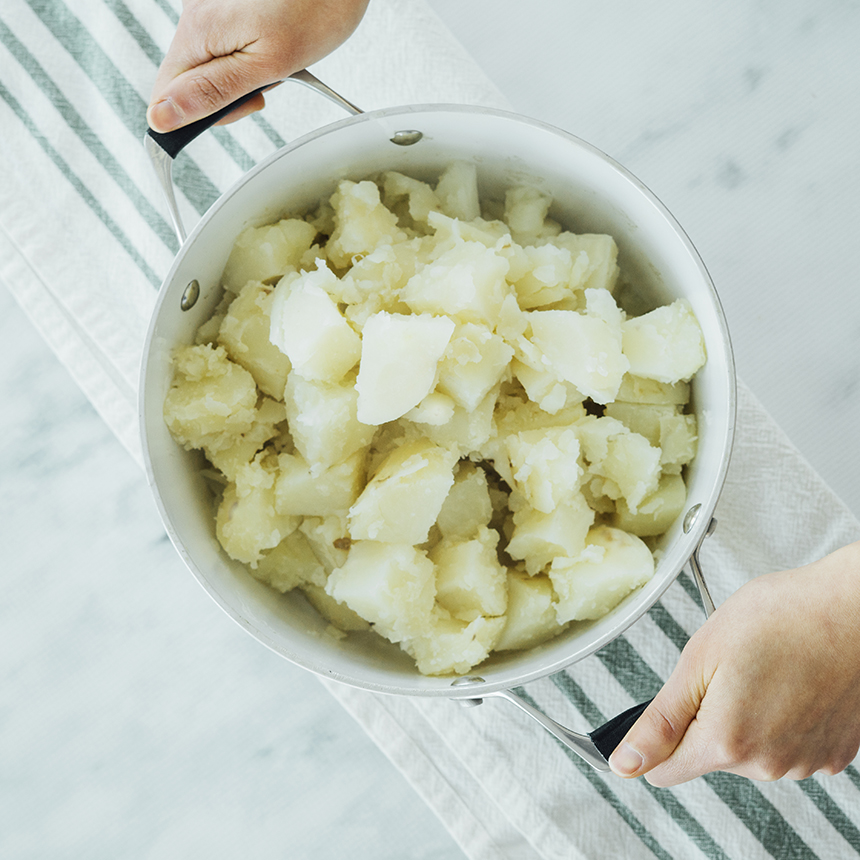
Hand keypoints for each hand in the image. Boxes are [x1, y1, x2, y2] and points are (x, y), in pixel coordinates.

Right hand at [147, 0, 369, 131]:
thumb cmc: (318, 10)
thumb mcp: (268, 65)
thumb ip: (213, 93)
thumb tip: (162, 117)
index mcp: (199, 30)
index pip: (166, 95)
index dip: (197, 115)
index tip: (236, 107)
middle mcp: (195, 12)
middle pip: (190, 79)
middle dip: (228, 93)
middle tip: (266, 81)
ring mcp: (209, 4)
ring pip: (211, 63)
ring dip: (242, 73)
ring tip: (277, 58)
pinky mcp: (225, 3)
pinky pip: (225, 42)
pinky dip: (249, 52)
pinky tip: (273, 42)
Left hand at [609, 541, 859, 784]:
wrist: (856, 609)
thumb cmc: (784, 617)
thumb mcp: (700, 658)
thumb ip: (660, 720)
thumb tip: (625, 761)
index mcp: (727, 741)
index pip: (666, 771)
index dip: (654, 740)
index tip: (663, 714)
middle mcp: (769, 764)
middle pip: (708, 754)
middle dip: (705, 715)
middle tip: (726, 667)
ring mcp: (805, 761)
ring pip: (748, 749)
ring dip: (745, 716)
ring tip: (765, 667)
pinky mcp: (833, 753)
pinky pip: (786, 743)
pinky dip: (781, 718)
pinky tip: (791, 681)